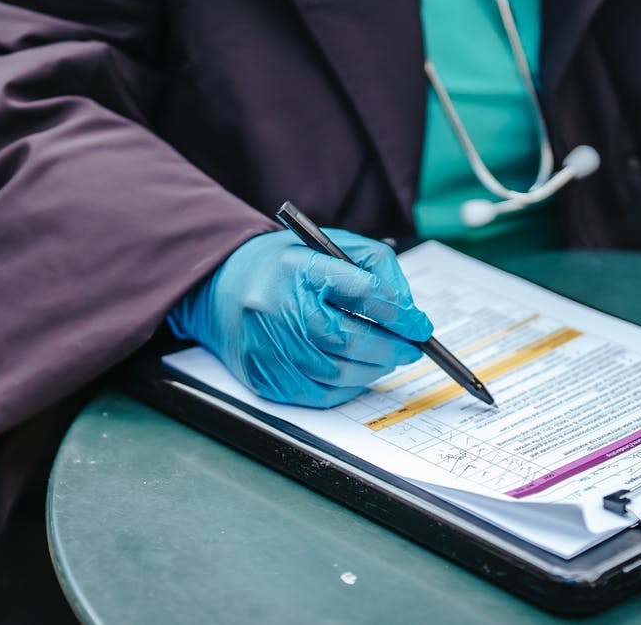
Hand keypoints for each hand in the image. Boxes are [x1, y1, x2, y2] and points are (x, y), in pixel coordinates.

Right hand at [168, 229, 432, 407]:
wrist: (220, 288)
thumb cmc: (283, 268)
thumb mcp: (327, 247)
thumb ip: (374, 266)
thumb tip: (407, 310)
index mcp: (298, 267)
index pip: (361, 290)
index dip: (398, 312)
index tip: (419, 325)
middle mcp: (277, 307)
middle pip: (349, 338)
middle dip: (390, 348)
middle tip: (411, 349)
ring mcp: (266, 346)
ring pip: (337, 372)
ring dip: (372, 370)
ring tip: (386, 359)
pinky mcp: (262, 376)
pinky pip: (317, 394)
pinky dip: (346, 388)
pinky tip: (355, 373)